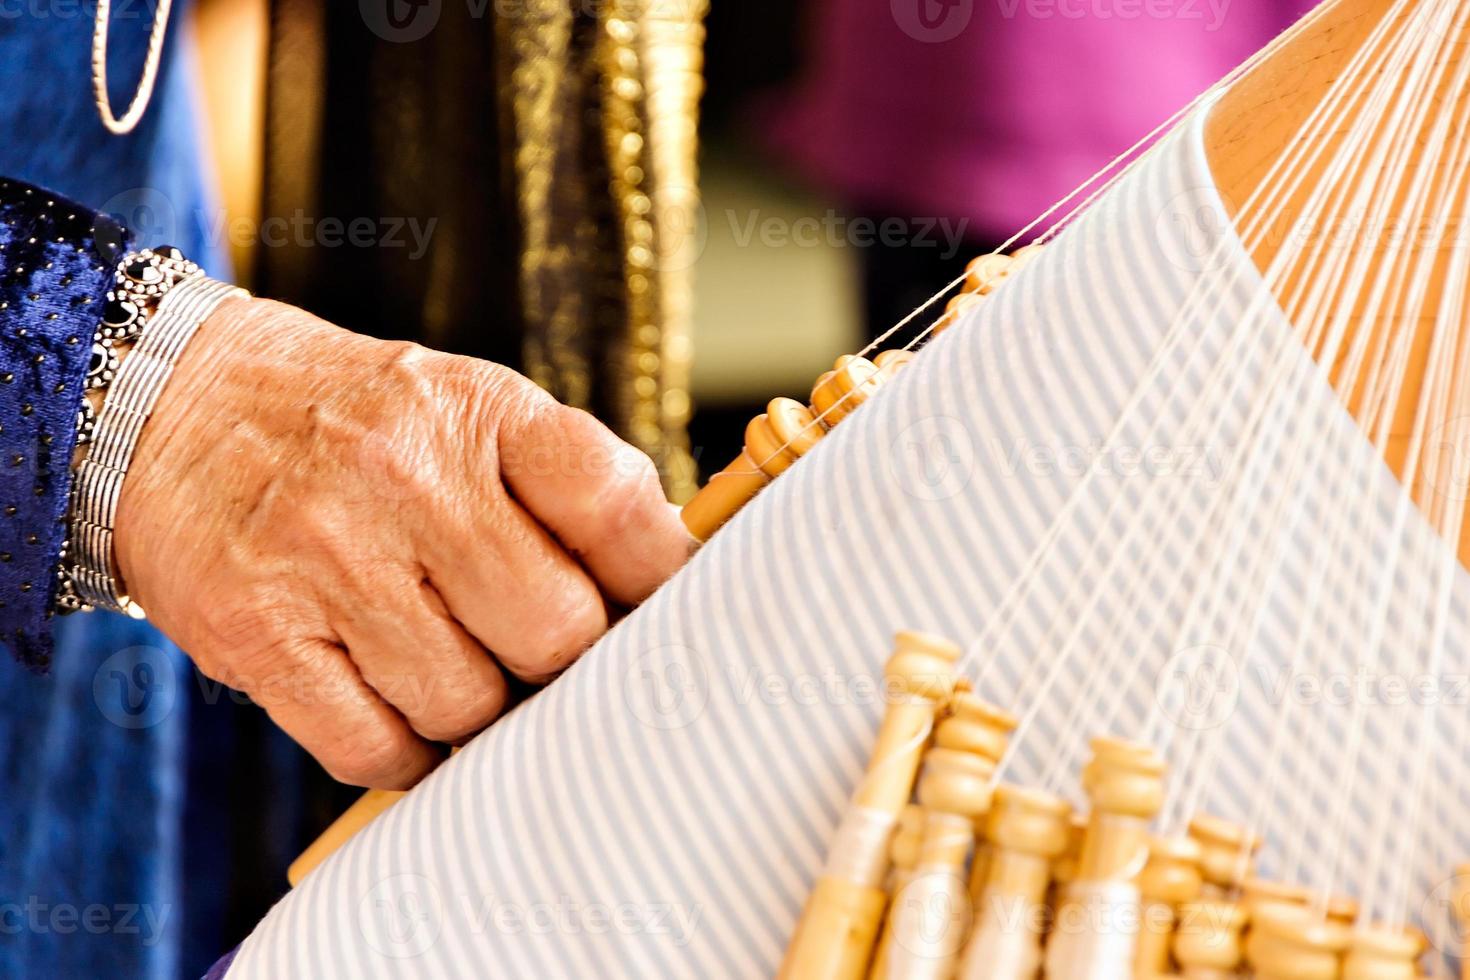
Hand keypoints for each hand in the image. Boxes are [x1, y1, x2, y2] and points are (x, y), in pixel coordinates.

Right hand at [113, 297, 691, 787]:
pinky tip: (400, 706)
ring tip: (456, 663)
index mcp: (480, 411)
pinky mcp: (258, 635)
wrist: (172, 406)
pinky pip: (377, 749)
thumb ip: (567, 486)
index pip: (614, 506)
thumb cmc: (358, 425)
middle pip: (557, 631)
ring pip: (468, 704)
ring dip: (479, 709)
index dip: (660, 578)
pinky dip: (406, 751)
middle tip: (543, 652)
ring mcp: (327, 559)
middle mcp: (406, 478)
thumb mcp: (468, 406)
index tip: (663, 612)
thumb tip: (671, 594)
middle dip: (564, 660)